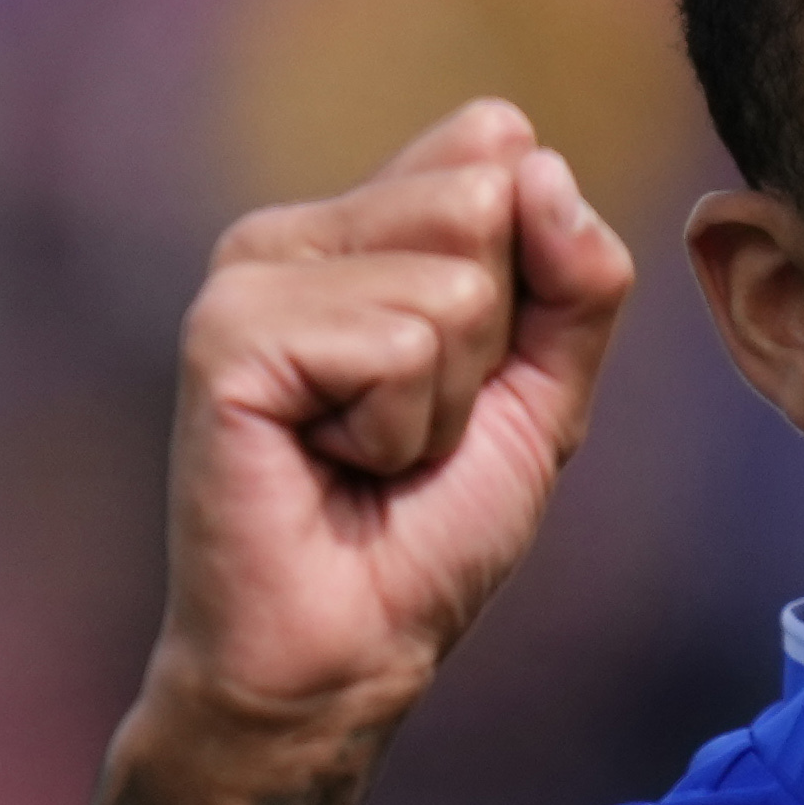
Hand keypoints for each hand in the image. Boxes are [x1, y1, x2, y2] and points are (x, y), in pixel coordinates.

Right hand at [153, 97, 640, 764]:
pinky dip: (394, 434)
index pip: (503, 151)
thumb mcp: (542, 393)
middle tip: (411, 432)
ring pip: (450, 286)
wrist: (345, 653)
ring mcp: (250, 275)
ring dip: (440, 406)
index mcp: (358, 224)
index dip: (530, 282)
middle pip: (483, 205)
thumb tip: (542, 166)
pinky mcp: (227, 333)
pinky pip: (396, 349)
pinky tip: (327, 465)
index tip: (462, 380)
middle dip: (485, 349)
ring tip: (368, 457)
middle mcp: (294, 231)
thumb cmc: (428, 532)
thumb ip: (576, 279)